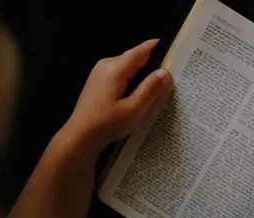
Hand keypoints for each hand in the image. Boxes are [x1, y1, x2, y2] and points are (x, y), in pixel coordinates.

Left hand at [55, 39, 172, 156]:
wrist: (80, 135)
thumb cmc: (107, 123)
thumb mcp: (134, 109)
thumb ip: (150, 89)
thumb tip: (165, 72)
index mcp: (116, 68)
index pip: (141, 50)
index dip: (157, 47)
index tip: (173, 48)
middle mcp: (107, 64)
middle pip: (134, 57)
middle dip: (151, 63)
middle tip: (169, 74)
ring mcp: (99, 71)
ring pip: (127, 66)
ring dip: (140, 72)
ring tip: (156, 84)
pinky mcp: (97, 81)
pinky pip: (119, 73)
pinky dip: (131, 79)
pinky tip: (137, 92)